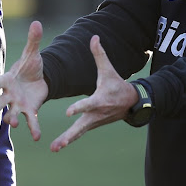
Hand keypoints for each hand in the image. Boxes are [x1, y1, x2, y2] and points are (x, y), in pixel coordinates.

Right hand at [0, 21, 48, 140]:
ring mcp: (18, 104)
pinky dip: (33, 128)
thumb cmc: (30, 66)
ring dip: (11, 119)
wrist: (39, 79)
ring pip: (12, 113)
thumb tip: (37, 22)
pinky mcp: (30, 111)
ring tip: (12, 123)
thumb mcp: (33, 53)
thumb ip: (33, 40)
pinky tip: (37, 137)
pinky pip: (31, 121)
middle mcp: (10, 94)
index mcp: (7, 79)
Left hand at [49, 35, 138, 151]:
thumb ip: (99, 54)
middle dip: (69, 135)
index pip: (88, 104)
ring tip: (54, 148)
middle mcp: (96, 114)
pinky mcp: (91, 125)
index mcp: (99, 100)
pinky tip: (58, 146)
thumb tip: (94, 37)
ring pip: (78, 133)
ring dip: (66, 141)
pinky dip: (69, 140)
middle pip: (80, 126)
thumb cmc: (117, 84)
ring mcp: (93, 122)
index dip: (78, 108)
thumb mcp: (109, 69)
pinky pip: (79, 133)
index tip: (68, 113)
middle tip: (58, 144)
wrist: (131, 102)